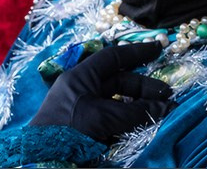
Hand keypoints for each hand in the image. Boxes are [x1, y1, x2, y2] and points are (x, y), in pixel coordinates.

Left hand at [31, 40, 173, 143]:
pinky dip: (126, 123)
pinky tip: (140, 127)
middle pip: (119, 82)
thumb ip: (135, 111)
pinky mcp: (83, 132)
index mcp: (81, 77)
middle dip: (143, 88)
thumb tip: (164, 107)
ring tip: (157, 113)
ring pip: (116, 103)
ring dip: (137, 108)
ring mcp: (82, 111)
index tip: (158, 49)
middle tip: (165, 96)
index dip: (137, 52)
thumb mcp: (103, 117)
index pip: (113, 57)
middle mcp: (82, 90)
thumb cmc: (67, 131)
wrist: (40, 160)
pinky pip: (110, 121)